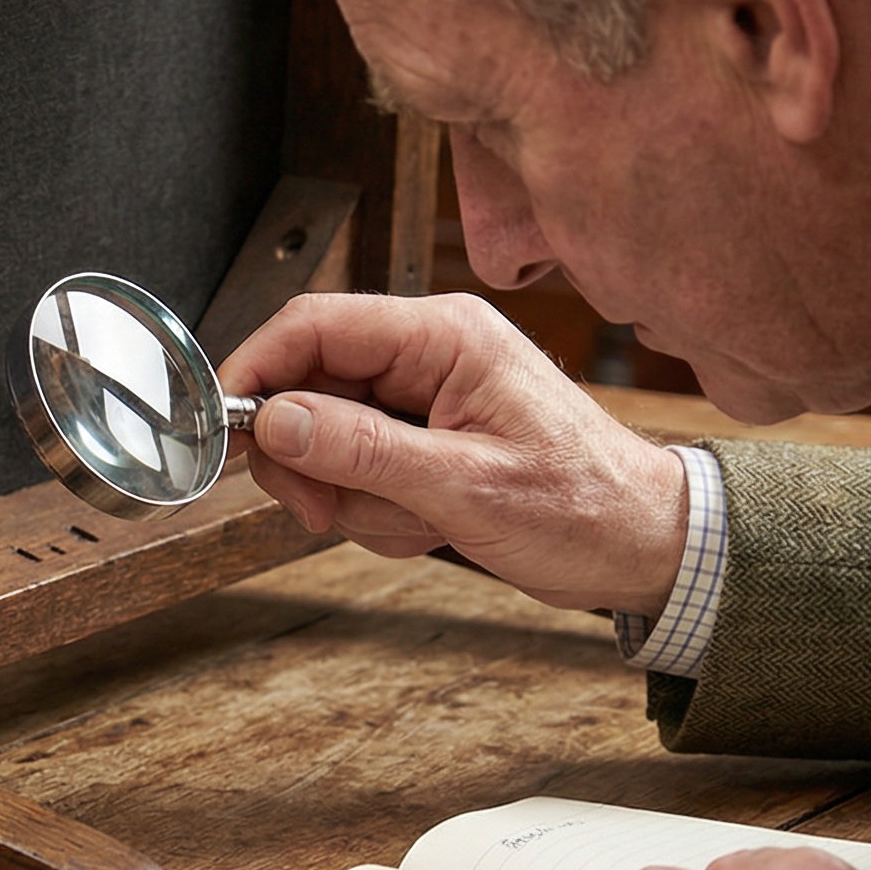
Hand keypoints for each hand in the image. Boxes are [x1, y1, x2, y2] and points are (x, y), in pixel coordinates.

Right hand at [219, 293, 688, 617]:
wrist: (642, 546)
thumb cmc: (584, 507)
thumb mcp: (464, 486)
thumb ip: (362, 450)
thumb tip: (277, 420)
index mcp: (444, 335)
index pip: (314, 324)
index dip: (257, 371)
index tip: (228, 431)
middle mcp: (430, 353)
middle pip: (309, 385)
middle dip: (310, 460)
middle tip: (325, 511)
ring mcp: (425, 396)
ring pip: (327, 439)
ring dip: (354, 498)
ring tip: (416, 522)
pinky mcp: (425, 438)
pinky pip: (358, 470)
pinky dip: (377, 512)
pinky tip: (428, 526)